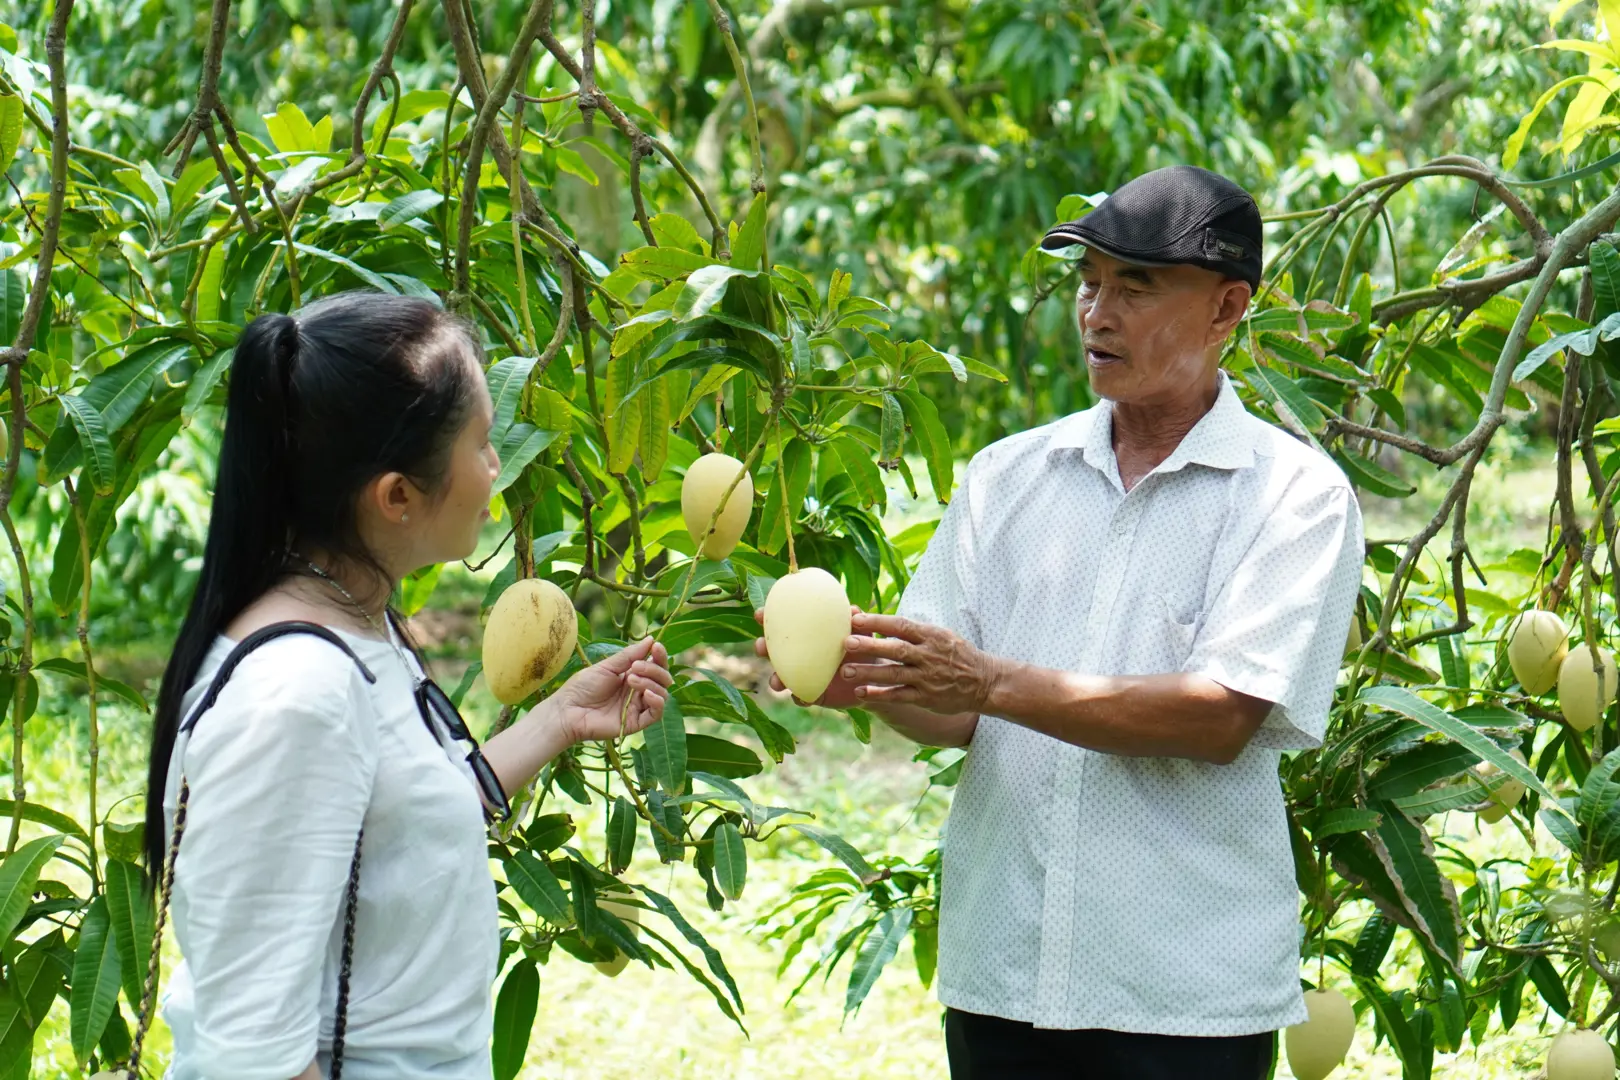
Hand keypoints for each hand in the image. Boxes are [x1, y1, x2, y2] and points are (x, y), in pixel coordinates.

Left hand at [550, 638, 672, 742]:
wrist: (568, 710)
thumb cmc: (582, 687)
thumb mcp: (607, 666)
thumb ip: (630, 655)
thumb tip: (651, 639)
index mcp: (632, 675)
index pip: (655, 665)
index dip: (659, 656)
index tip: (656, 646)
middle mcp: (637, 691)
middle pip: (662, 679)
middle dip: (654, 669)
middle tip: (635, 667)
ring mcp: (637, 707)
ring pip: (662, 694)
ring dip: (651, 683)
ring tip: (631, 679)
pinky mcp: (636, 723)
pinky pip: (656, 713)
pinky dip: (657, 701)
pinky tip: (647, 694)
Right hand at [754, 606, 877, 708]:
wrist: (876, 675)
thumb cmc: (866, 647)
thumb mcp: (863, 632)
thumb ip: (857, 621)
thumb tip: (853, 611)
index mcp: (810, 635)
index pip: (784, 624)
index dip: (768, 618)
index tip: (760, 614)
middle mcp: (803, 654)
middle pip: (774, 650)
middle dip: (763, 647)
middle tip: (760, 646)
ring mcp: (806, 675)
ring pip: (782, 677)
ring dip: (776, 679)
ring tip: (777, 682)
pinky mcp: (814, 694)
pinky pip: (802, 697)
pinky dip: (800, 697)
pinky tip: (802, 698)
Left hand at [841, 612, 1000, 713]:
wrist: (985, 681)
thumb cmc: (956, 654)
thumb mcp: (940, 634)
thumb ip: (914, 630)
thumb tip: (881, 620)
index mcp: (931, 636)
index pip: (901, 625)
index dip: (878, 622)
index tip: (855, 619)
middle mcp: (928, 655)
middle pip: (895, 649)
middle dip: (870, 646)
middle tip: (846, 643)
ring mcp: (927, 677)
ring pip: (894, 674)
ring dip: (869, 673)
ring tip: (846, 671)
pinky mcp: (926, 697)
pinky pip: (900, 695)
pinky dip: (881, 695)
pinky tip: (862, 693)